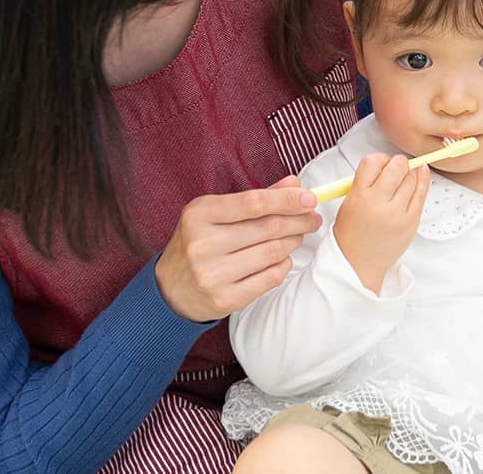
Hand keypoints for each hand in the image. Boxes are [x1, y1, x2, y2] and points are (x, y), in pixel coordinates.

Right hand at [154, 175, 321, 321]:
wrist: (169, 289)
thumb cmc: (198, 242)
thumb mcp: (215, 214)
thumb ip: (255, 198)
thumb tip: (294, 184)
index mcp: (199, 214)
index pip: (253, 203)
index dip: (286, 199)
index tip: (310, 198)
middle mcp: (202, 243)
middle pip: (268, 228)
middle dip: (298, 221)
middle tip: (312, 218)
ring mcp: (212, 274)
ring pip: (273, 253)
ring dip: (293, 242)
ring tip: (297, 236)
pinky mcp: (224, 299)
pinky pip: (270, 278)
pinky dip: (283, 265)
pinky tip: (282, 259)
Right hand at [332, 153, 428, 292]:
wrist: (358, 263)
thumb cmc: (352, 234)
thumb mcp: (349, 202)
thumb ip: (364, 182)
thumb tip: (384, 164)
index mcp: (359, 195)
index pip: (373, 161)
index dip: (379, 159)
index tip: (381, 164)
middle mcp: (379, 202)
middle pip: (396, 167)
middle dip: (397, 163)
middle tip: (395, 168)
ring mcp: (397, 212)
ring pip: (411, 178)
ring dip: (408, 174)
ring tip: (402, 180)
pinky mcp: (411, 221)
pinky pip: (422, 193)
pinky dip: (423, 180)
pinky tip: (422, 173)